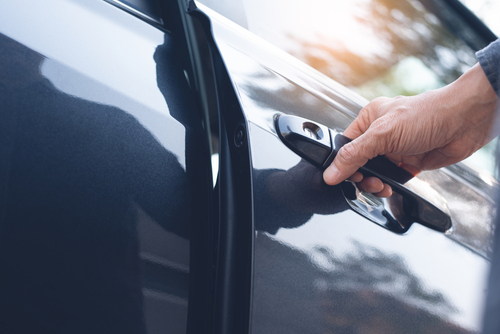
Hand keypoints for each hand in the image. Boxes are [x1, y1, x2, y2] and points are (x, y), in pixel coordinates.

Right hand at [323, 63, 497, 196]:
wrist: (465, 121)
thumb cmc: (428, 115)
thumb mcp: (382, 134)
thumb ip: (354, 155)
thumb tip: (331, 173)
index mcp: (369, 119)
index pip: (346, 146)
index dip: (342, 164)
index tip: (343, 179)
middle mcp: (381, 133)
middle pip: (359, 162)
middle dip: (361, 177)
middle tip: (369, 183)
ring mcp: (395, 148)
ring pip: (375, 172)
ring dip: (375, 183)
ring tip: (382, 187)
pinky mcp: (410, 161)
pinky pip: (392, 178)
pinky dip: (390, 185)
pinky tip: (392, 187)